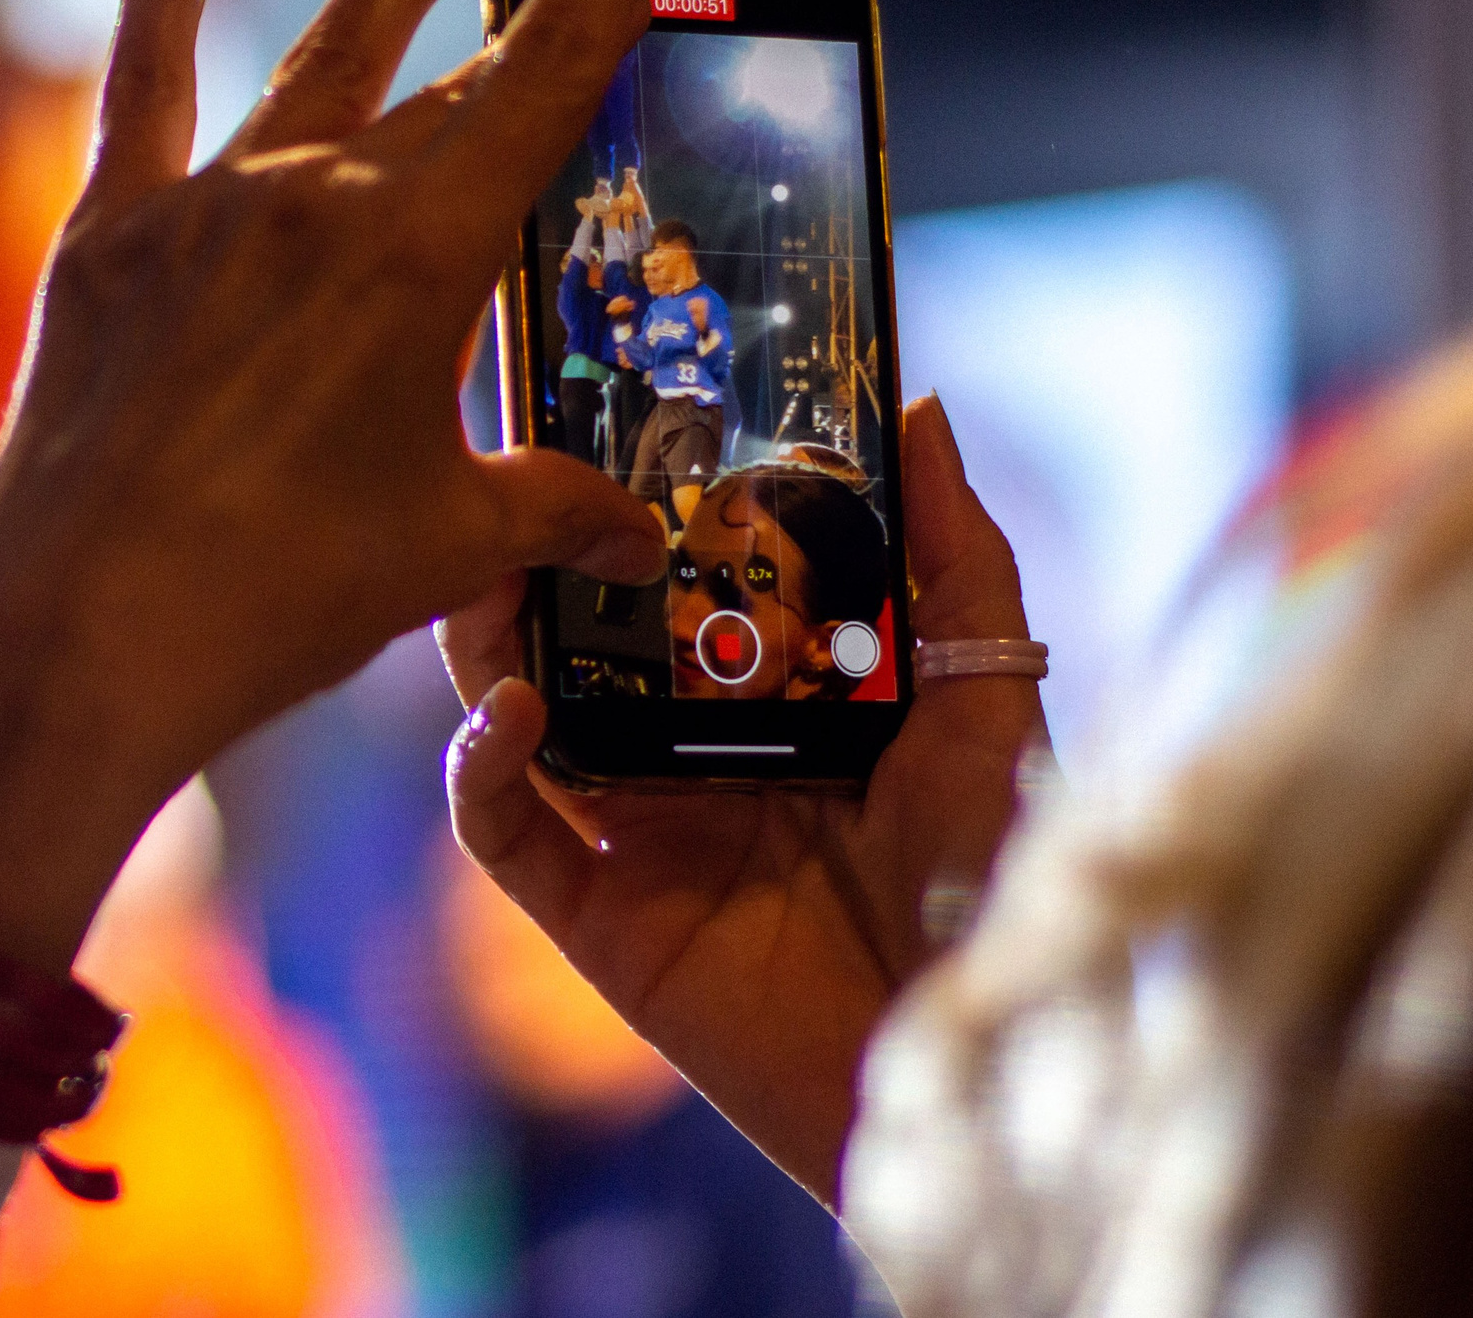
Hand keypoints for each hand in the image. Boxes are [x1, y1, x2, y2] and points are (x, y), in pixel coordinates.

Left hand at [0, 0, 684, 971]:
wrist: (77, 632)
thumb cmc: (269, 595)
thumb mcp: (442, 545)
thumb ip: (552, 512)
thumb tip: (633, 535)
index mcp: (421, 254)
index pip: (548, 72)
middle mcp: (314, 195)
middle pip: (448, 82)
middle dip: (522, 12)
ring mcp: (205, 205)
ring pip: (324, 56)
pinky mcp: (113, 235)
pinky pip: (141, 81)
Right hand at [433, 395, 1042, 1205]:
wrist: (969, 1064)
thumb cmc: (992, 886)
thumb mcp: (985, 699)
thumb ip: (955, 562)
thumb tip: (921, 409)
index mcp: (767, 694)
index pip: (674, 574)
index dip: (633, 497)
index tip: (607, 407)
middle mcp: (684, 749)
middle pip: (575, 629)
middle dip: (535, 546)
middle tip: (518, 464)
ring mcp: (630, 828)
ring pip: (515, 709)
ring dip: (485, 633)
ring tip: (490, 559)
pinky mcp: (594, 913)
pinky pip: (503, 830)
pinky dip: (481, 768)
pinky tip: (508, 709)